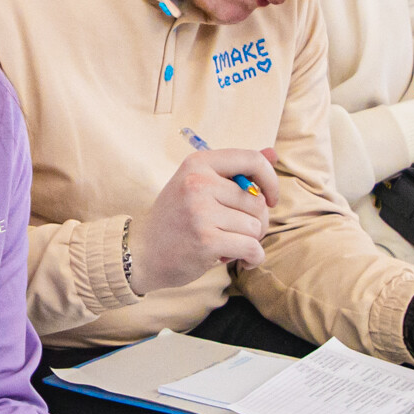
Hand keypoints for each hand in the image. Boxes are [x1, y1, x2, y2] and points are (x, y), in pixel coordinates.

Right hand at [131, 150, 275, 288]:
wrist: (141, 252)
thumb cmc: (175, 218)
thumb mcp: (198, 185)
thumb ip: (234, 170)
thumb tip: (273, 153)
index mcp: (198, 163)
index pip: (251, 159)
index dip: (269, 179)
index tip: (269, 198)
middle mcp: (199, 183)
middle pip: (257, 200)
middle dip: (256, 221)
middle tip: (238, 231)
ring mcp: (201, 212)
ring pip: (256, 226)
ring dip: (251, 241)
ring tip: (230, 244)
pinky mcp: (206, 241)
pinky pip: (252, 248)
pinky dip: (253, 258)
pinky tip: (243, 261)